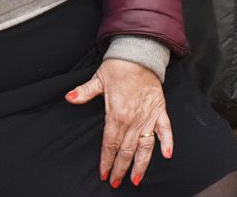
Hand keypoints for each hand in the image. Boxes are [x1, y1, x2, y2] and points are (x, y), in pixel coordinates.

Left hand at [65, 58, 171, 187]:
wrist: (139, 54)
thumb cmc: (118, 67)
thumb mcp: (98, 79)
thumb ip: (84, 92)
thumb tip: (69, 98)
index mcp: (116, 115)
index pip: (110, 144)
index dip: (106, 160)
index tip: (103, 174)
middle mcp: (133, 120)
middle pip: (125, 151)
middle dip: (120, 169)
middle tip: (115, 183)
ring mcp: (148, 117)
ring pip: (145, 147)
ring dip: (140, 165)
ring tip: (136, 179)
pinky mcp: (159, 111)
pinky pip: (165, 130)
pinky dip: (167, 143)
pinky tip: (167, 156)